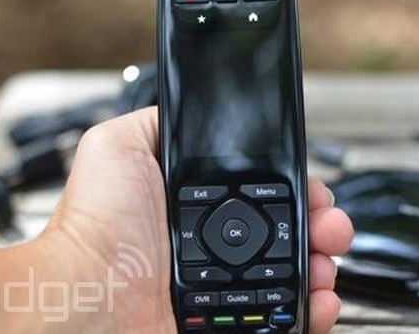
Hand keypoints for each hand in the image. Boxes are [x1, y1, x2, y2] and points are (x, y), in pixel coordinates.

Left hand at [46, 106, 353, 332]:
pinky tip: (318, 296)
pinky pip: (285, 318)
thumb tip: (184, 107)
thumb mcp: (116, 147)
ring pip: (293, 274)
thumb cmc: (97, 227)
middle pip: (286, 232)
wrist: (91, 296)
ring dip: (321, 262)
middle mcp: (214, 249)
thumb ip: (155, 123)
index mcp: (197, 209)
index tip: (311, 190)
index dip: (292, 189)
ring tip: (325, 258)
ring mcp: (226, 290)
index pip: (261, 194)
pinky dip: (312, 308)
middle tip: (328, 224)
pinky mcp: (232, 325)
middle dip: (317, 223)